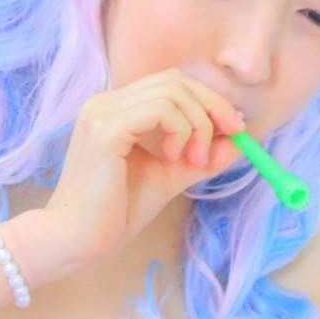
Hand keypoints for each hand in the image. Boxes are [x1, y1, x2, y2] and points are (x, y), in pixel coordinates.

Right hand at [39, 68, 245, 269]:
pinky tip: (175, 158)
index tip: (234, 128)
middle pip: (175, 79)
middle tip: (231, 136)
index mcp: (117, 109)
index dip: (209, 100)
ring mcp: (103, 111)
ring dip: (198, 124)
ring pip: (172, 92)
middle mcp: (107, 102)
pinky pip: (160, 109)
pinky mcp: (106, 128)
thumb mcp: (170, 176)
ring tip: (194, 160)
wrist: (78, 239)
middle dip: (212, 105)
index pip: (172, 84)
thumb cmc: (116, 212)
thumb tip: (240, 141)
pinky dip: (181, 130)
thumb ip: (201, 157)